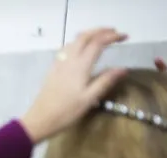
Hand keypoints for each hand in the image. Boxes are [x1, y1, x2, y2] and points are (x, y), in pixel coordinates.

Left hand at [22, 28, 127, 142]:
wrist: (40, 119)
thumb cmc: (67, 112)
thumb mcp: (90, 98)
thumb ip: (106, 81)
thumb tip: (123, 69)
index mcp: (80, 66)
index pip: (98, 42)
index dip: (113, 36)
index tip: (125, 37)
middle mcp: (69, 59)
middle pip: (85, 36)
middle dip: (101, 31)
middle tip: (115, 33)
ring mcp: (59, 63)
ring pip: (74, 40)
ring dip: (89, 34)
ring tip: (101, 37)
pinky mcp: (53, 68)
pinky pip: (67, 48)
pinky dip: (78, 42)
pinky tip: (81, 49)